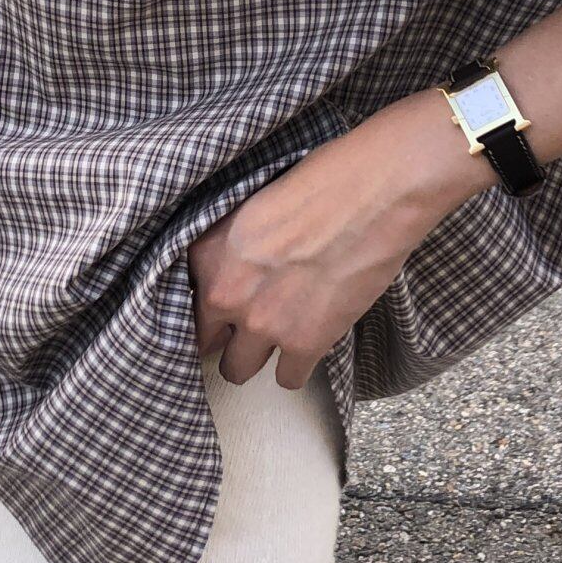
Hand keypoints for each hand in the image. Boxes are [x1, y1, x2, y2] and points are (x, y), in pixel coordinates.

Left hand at [186, 93, 486, 388]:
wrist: (375, 192)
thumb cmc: (319, 183)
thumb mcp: (251, 206)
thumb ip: (229, 250)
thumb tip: (229, 274)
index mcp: (206, 256)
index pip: (186, 308)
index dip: (210, 312)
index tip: (225, 314)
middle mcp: (225, 295)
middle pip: (209, 346)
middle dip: (230, 338)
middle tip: (255, 325)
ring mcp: (263, 324)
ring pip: (239, 371)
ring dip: (259, 357)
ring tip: (281, 335)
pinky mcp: (305, 343)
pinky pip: (288, 380)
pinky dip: (299, 365)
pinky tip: (310, 341)